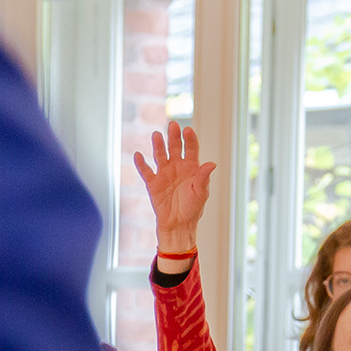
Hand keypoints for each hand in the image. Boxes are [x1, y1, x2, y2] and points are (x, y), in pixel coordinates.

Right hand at [130, 122, 215, 262]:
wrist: (178, 225)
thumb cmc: (192, 209)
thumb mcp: (201, 192)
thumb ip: (203, 177)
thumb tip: (212, 163)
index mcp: (191, 168)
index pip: (191, 149)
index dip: (189, 139)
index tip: (188, 130)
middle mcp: (177, 168)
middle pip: (174, 147)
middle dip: (174, 137)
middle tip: (173, 125)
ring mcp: (164, 174)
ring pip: (160, 155)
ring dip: (158, 145)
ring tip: (156, 135)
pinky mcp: (153, 184)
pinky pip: (145, 171)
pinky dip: (141, 163)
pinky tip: (138, 155)